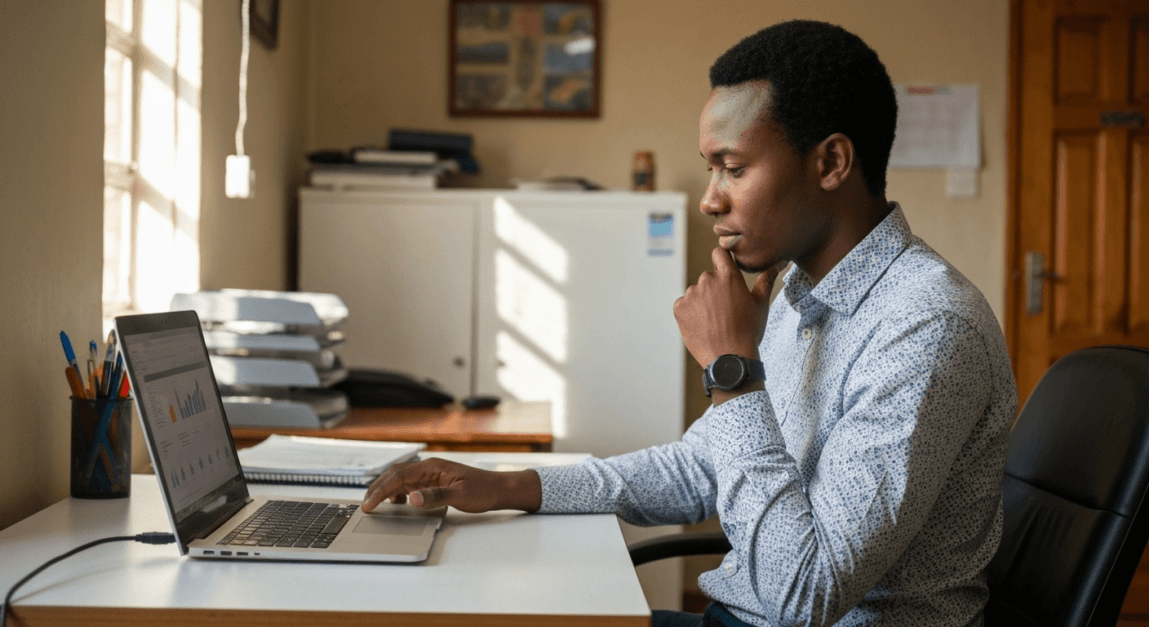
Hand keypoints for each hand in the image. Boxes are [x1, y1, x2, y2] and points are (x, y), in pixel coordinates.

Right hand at [361, 458, 541, 513]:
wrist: (499, 489)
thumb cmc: (483, 490)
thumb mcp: (460, 495)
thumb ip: (434, 496)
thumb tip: (411, 498)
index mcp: (432, 467)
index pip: (398, 476)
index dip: (381, 490)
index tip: (369, 504)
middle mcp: (429, 467)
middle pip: (396, 474)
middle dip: (378, 488)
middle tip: (365, 505)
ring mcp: (432, 474)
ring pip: (402, 478)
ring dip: (387, 489)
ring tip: (376, 503)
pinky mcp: (435, 481)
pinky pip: (411, 484)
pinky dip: (400, 492)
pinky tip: (399, 502)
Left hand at [673, 248, 784, 367]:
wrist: (729, 358)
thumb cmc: (748, 331)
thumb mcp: (761, 304)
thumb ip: (765, 280)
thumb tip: (777, 264)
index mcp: (728, 276)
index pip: (719, 253)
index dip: (722, 261)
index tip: (725, 271)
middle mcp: (708, 280)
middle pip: (709, 277)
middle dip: (715, 290)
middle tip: (725, 311)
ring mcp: (691, 294)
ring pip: (696, 293)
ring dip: (702, 302)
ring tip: (714, 322)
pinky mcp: (679, 308)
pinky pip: (683, 305)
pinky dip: (690, 313)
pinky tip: (702, 326)